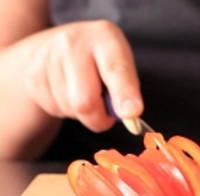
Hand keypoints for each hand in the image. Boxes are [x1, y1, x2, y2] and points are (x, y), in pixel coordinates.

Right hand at [10, 20, 142, 130]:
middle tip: (106, 117)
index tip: (132, 112)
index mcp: (105, 37)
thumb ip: (127, 88)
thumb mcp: (120, 63)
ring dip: (81, 113)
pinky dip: (66, 110)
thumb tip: (129, 116)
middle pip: (85, 101)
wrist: (55, 45)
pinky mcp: (33, 75)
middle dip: (99, 119)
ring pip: (69, 109)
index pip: (115, 70)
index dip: (124, 94)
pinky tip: (68, 92)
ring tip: (84, 93)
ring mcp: (48, 58)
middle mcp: (73, 43)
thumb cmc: (100, 59)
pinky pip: (54, 109)